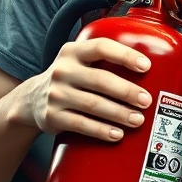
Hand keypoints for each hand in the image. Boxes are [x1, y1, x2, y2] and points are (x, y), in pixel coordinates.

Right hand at [15, 38, 152, 141]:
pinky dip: (101, 130)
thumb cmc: (69, 78)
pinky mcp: (52, 116)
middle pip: (100, 80)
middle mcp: (63, 70)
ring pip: (93, 105)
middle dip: (127, 91)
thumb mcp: (79, 61)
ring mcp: (56, 94)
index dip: (125, 55)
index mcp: (73, 51)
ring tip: (138, 119)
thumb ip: (105, 60)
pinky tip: (117, 133)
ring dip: (119, 113)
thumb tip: (151, 67)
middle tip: (146, 101)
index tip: (146, 66)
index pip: (102, 48)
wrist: (30, 100)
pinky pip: (81, 124)